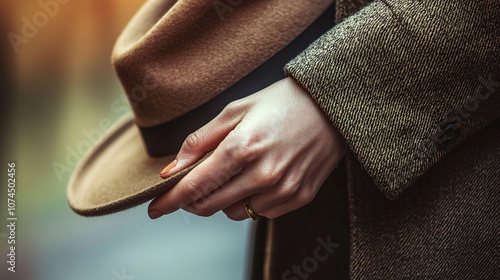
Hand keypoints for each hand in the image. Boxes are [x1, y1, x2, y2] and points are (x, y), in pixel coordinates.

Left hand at [148, 77, 346, 219]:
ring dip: (224, 199)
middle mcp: (263, 174)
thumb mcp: (235, 110)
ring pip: (235, 212)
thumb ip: (200, 141)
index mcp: (243, 148)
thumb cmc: (281, 103)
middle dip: (193, 200)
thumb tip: (172, 170)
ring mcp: (283, 189)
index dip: (170, 201)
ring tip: (235, 173)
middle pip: (210, 205)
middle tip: (192, 185)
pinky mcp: (299, 197)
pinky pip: (261, 213)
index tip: (154, 209)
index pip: (195, 186)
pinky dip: (251, 201)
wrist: (331, 107)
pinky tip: (258, 178)